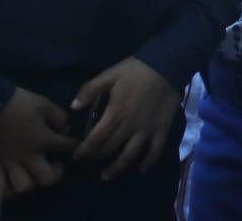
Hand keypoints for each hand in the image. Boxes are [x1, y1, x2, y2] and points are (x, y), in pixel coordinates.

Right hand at [0, 88, 75, 195]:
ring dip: (31, 183)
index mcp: (43, 139)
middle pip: (48, 179)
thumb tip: (65, 130)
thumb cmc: (17, 102)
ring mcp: (10, 164)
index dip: (76, 146)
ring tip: (32, 175)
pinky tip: (12, 182)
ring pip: (24, 188)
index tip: (77, 146)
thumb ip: (59, 117)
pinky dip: (8, 189)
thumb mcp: (44, 103)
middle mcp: (29, 156)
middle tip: (54, 165)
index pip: (67, 147)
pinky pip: (1, 187)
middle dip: (55, 175)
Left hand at [72, 57, 178, 180]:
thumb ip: (90, 90)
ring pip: (130, 156)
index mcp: (115, 113)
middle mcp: (130, 127)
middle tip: (90, 161)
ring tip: (106, 176)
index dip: (84, 150)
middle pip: (110, 150)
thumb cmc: (136, 70)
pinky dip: (147, 163)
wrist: (168, 65)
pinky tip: (140, 169)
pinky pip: (155, 151)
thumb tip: (73, 107)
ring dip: (117, 168)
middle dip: (97, 158)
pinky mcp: (162, 130)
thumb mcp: (110, 74)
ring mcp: (147, 130)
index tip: (77, 156)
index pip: (95, 139)